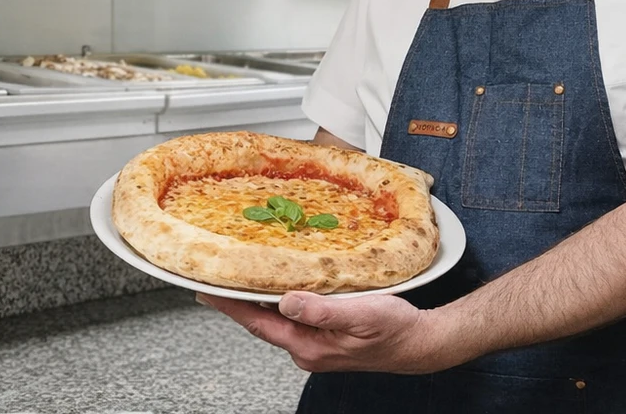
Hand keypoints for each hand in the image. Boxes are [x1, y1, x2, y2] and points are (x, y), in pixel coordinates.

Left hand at [196, 291, 464, 374]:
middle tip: (216, 276)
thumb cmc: (395, 330)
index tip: (206, 290)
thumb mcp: (361, 314)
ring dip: (260, 299)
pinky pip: (294, 318)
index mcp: (310, 346)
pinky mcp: (325, 338)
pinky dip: (282, 300)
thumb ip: (322, 311)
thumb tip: (286, 301)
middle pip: (262, 322)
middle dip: (238, 300)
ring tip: (242, 275)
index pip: (259, 323)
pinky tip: (282, 284)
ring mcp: (315, 346)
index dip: (230, 306)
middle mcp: (307, 350)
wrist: (419, 344)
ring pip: (278, 319)